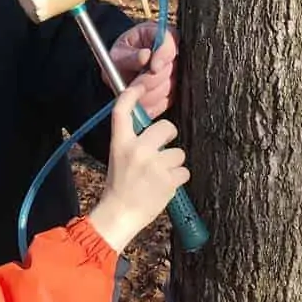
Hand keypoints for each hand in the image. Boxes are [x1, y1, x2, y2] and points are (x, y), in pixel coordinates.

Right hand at [88, 85, 188, 252]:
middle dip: (169, 137)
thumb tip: (151, 128)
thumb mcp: (117, 157)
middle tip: (161, 151)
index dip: (132, 95)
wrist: (120, 214)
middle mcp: (137, 150)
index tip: (140, 87)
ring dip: (173, 164)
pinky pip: (184, 171)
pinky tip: (164, 186)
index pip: (123, 111)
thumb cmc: (120, 186)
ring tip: (159, 176)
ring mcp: (154, 164)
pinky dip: (177, 179)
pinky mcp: (168, 179)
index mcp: (120, 143)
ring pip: (179, 153)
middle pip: (166, 127)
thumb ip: (132, 141)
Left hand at [108, 22, 177, 118]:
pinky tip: (138, 100)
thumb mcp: (119, 53)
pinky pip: (165, 101)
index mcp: (161, 37)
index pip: (171, 43)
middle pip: (170, 69)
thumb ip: (131, 55)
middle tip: (134, 85)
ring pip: (168, 88)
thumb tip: (145, 56)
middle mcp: (172, 55)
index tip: (153, 67)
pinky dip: (151, 104)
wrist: (119, 74)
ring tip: (132, 92)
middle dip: (150, 79)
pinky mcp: (173, 93)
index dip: (163, 56)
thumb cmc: (121, 58)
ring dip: (148, 93)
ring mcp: (175, 75)